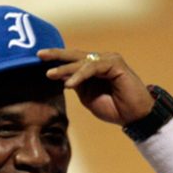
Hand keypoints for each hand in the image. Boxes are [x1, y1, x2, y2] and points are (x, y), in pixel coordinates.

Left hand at [37, 49, 154, 125]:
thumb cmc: (114, 108)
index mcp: (94, 68)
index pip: (72, 60)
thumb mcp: (88, 97)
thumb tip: (60, 76)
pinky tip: (69, 84)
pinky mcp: (116, 64)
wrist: (135, 117)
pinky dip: (80, 75)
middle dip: (56, 55)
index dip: (56, 60)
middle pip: (75, 55)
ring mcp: (109, 60)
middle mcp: (101, 60)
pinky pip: (93, 67)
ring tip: (50, 75)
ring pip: (82, 62)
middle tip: (38, 54)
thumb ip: (76, 85)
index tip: (38, 60)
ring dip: (65, 69)